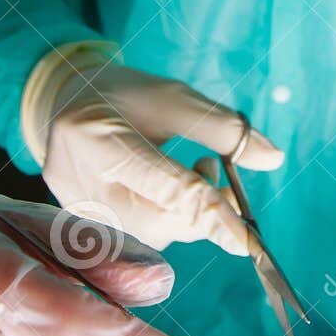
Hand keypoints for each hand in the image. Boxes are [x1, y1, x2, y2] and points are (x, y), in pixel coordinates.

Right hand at [40, 63, 282, 253]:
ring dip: (186, 216)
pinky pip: (136, 238)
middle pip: (157, 223)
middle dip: (202, 213)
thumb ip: (221, 128)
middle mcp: (77, 180)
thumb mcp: (172, 96)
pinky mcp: (77, 224)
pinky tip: (167, 193)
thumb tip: (273, 158)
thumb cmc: (122, 95)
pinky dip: (165, 220)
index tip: (248, 240)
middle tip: (220, 178)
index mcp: (97, 138)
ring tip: (192, 173)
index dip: (212, 215)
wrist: (62, 103)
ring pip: (150, 237)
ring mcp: (73, 208)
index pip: (165, 188)